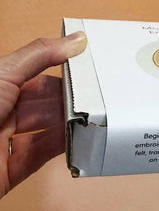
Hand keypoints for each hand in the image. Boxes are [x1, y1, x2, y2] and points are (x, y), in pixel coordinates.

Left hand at [0, 32, 86, 198]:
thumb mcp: (3, 74)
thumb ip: (41, 55)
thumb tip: (76, 40)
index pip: (35, 73)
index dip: (61, 69)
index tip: (88, 66)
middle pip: (43, 101)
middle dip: (68, 98)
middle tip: (96, 94)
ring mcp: (3, 141)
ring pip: (45, 128)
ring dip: (68, 122)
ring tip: (92, 115)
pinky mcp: (8, 170)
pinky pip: (40, 156)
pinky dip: (61, 147)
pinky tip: (78, 137)